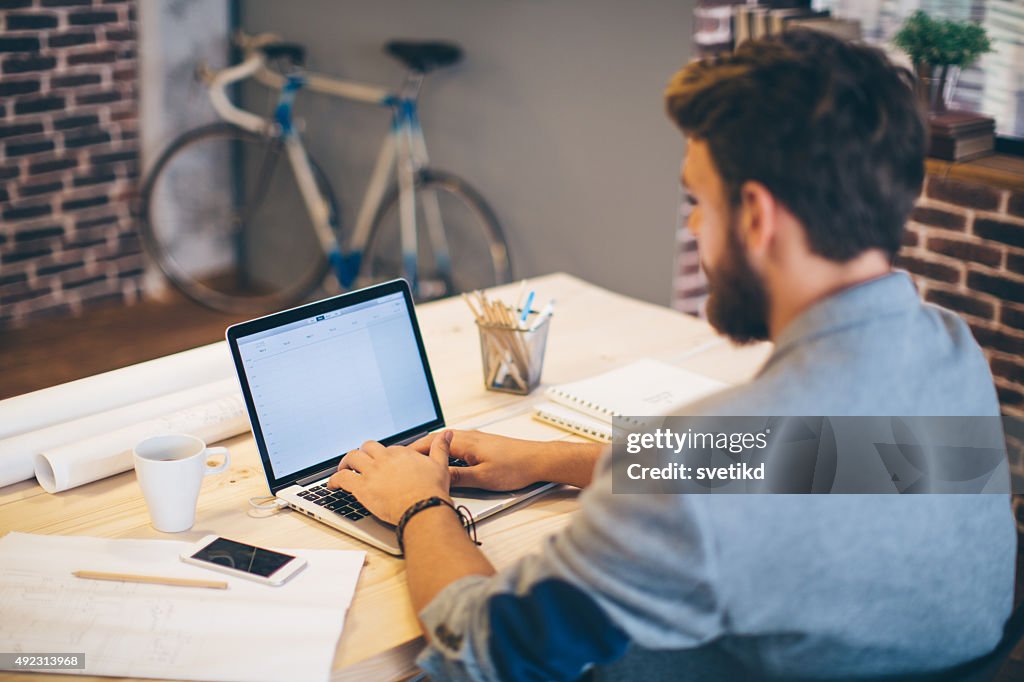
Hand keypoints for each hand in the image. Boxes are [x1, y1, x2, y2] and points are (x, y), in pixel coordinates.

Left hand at [326, 431, 452, 524]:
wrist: (423, 507)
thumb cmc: (432, 490)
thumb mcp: (440, 465)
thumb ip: (441, 447)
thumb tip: (446, 433)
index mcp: (401, 453)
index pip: (387, 449)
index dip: (383, 457)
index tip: (383, 464)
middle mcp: (384, 459)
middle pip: (366, 448)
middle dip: (362, 453)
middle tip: (359, 462)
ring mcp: (372, 472)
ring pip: (352, 458)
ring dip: (346, 463)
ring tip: (343, 469)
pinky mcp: (361, 487)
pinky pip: (342, 478)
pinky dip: (334, 480)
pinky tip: (332, 485)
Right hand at [408, 430, 546, 490]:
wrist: (538, 460)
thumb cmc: (515, 467)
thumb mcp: (484, 478)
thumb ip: (459, 477)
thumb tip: (437, 478)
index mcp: (465, 442)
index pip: (431, 443)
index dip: (412, 451)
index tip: (398, 458)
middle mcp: (469, 437)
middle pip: (436, 441)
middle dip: (418, 450)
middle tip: (402, 461)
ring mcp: (475, 440)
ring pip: (446, 443)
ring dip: (431, 451)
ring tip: (418, 463)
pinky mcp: (482, 445)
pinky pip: (456, 446)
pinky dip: (444, 453)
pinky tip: (443, 463)